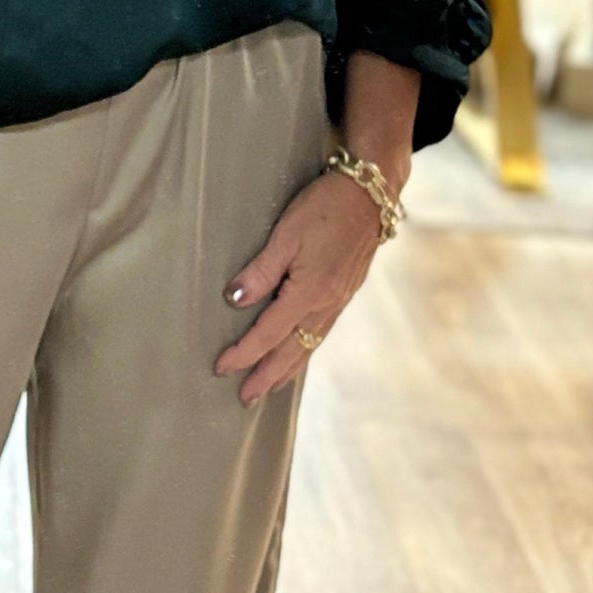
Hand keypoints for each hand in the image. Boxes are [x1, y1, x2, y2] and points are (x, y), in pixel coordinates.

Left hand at [214, 170, 389, 405]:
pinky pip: (322, 333)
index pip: (268, 333)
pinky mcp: (346, 293)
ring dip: (287, 369)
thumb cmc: (325, 206)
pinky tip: (299, 354)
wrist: (371, 194)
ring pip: (309, 346)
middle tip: (245, 398)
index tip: (221, 367)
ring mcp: (339, 301)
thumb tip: (235, 299)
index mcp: (309, 292)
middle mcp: (326, 304)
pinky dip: (306, 351)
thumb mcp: (287, 233)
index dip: (243, 353)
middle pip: (291, 351)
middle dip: (266, 376)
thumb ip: (261, 270)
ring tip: (269, 387)